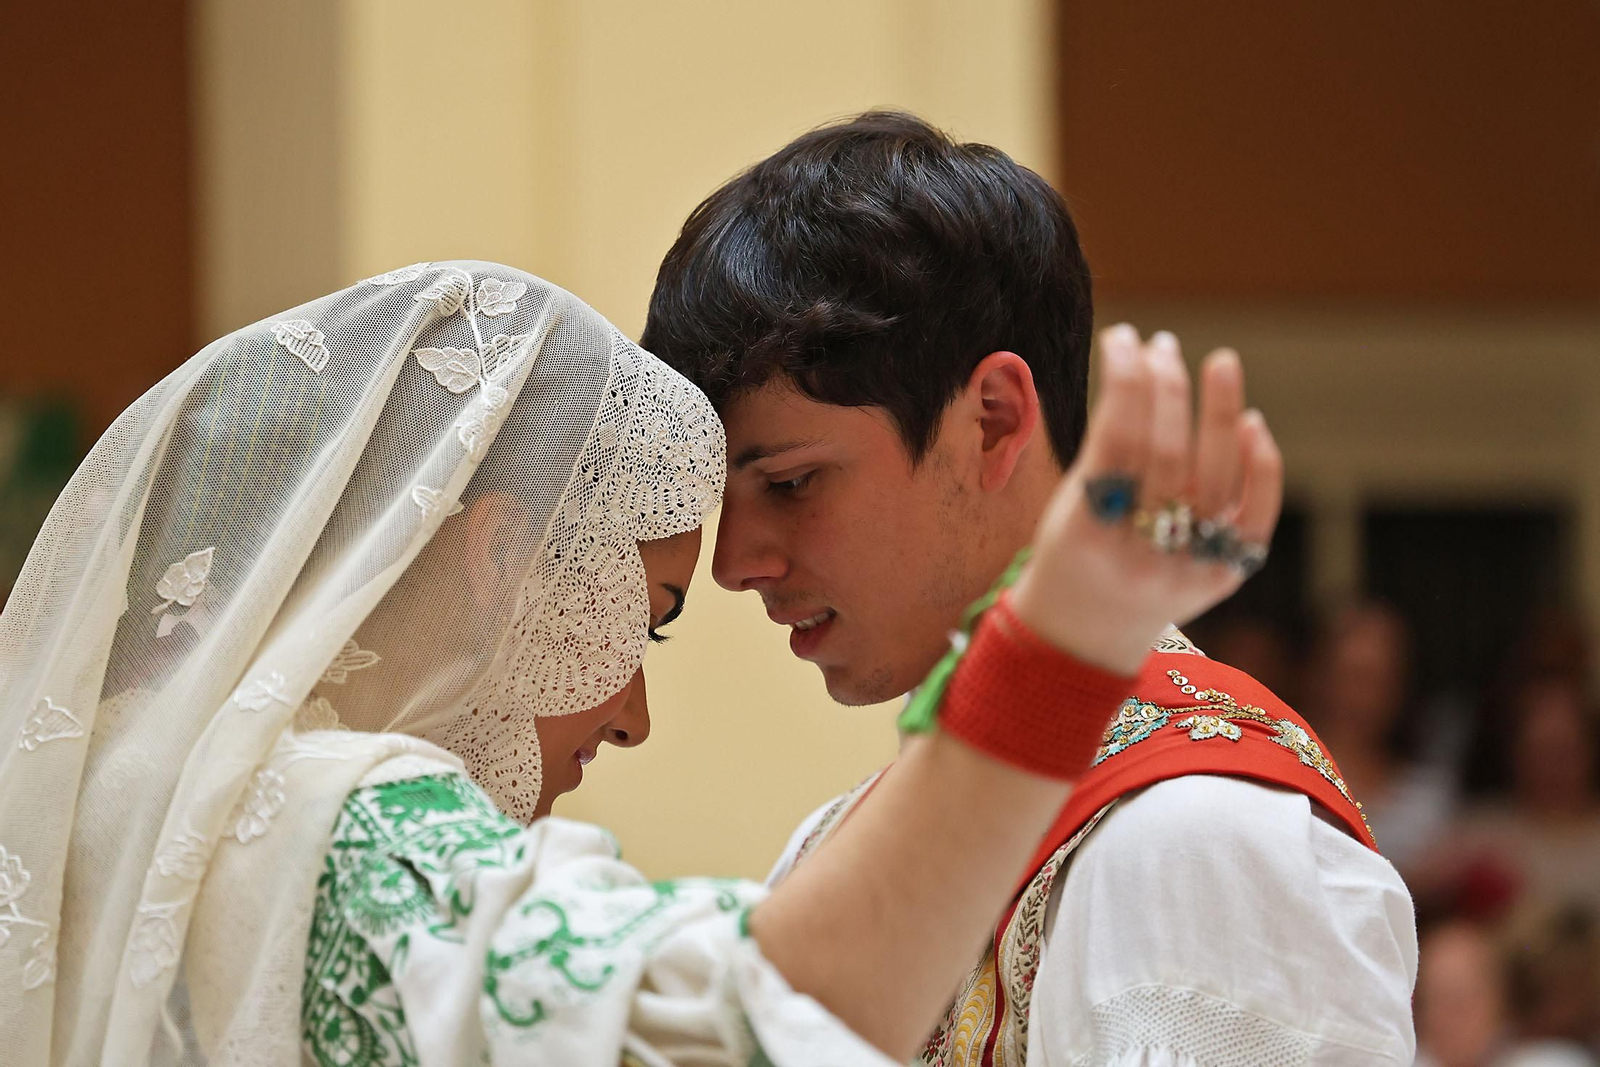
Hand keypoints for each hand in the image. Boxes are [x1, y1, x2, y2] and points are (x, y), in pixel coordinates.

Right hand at [1009, 325, 1282, 674]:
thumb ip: (1104, 448)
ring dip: (1219, 411)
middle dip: (1167, 389)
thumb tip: (1145, 367)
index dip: (1123, 382)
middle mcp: (1138, 555)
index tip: (1124, 338)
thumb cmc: (1072, 554)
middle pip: (1166, 455)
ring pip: (1213, 478)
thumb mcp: (1068, 504)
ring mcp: (1186, 570)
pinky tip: (1250, 423)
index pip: (1114, 440)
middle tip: (1164, 345)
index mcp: (1085, 534)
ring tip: (1219, 362)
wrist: (1086, 637)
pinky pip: (1253, 516)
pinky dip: (1259, 467)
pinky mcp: (1223, 577)